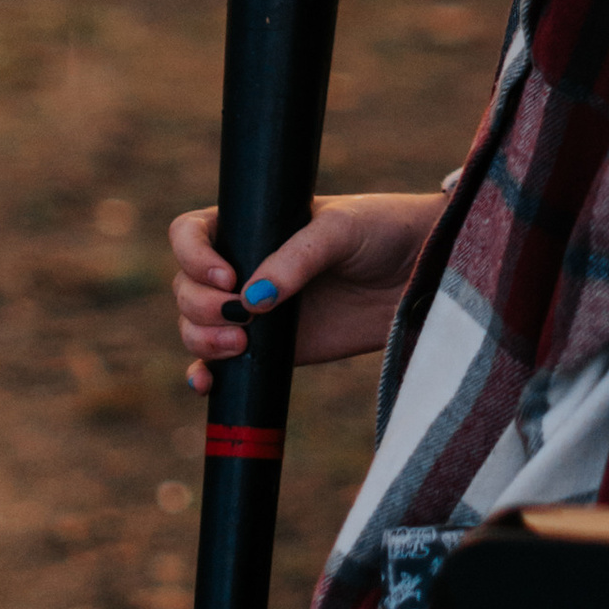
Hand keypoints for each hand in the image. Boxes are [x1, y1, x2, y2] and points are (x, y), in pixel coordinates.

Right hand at [170, 192, 441, 386]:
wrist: (422, 275)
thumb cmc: (382, 231)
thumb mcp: (340, 230)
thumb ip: (297, 259)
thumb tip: (253, 300)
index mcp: (251, 225)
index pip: (191, 234)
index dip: (192, 256)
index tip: (226, 277)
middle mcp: (245, 266)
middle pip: (187, 287)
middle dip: (199, 305)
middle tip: (240, 315)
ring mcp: (255, 311)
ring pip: (197, 327)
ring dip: (202, 339)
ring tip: (240, 343)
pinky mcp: (274, 349)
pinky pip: (224, 365)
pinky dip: (205, 375)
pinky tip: (206, 384)